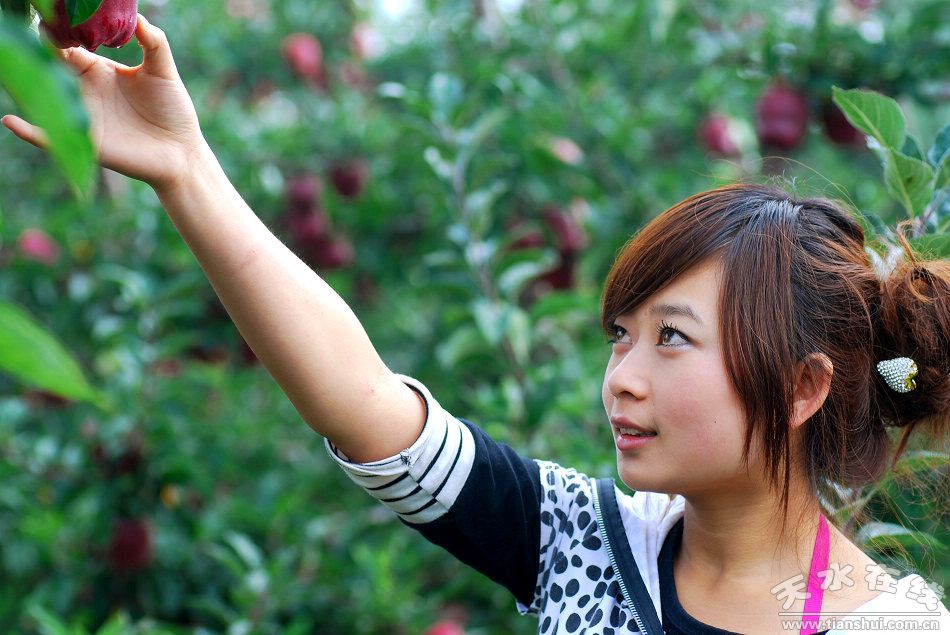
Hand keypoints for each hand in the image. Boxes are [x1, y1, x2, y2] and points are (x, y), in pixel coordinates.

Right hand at [2, 14, 205, 192]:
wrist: (182, 152)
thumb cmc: (173, 110)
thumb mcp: (163, 71)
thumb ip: (153, 41)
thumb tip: (138, 16)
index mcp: (98, 70)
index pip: (68, 46)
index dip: (58, 32)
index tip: (50, 17)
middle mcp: (84, 90)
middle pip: (49, 68)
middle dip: (35, 54)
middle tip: (23, 41)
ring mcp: (82, 116)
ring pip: (44, 98)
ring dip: (25, 86)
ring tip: (11, 71)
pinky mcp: (85, 142)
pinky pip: (49, 138)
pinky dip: (27, 131)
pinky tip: (10, 120)